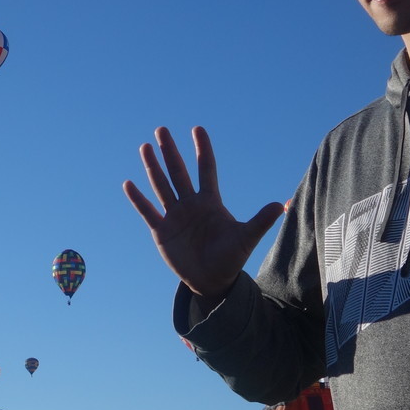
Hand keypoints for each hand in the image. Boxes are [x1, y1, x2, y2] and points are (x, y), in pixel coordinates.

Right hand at [123, 126, 283, 305]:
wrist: (212, 281)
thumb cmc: (230, 258)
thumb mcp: (245, 238)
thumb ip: (260, 221)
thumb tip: (280, 206)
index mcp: (210, 201)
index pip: (205, 169)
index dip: (202, 149)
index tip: (198, 129)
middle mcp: (190, 204)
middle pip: (179, 172)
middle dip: (170, 151)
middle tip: (162, 130)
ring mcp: (175, 216)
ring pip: (161, 186)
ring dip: (153, 167)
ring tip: (144, 147)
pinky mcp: (162, 231)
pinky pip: (148, 211)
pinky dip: (138, 198)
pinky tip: (129, 183)